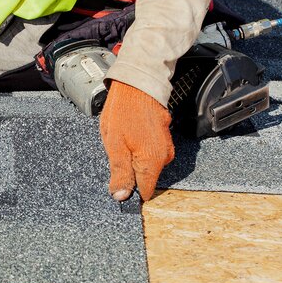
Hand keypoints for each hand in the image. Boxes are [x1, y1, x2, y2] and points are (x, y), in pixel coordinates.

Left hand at [100, 80, 174, 201]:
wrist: (137, 85)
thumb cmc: (123, 113)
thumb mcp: (114, 145)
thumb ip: (120, 173)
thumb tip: (121, 197)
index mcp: (152, 163)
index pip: (145, 191)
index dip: (130, 191)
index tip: (119, 185)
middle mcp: (164, 158)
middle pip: (145, 177)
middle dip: (130, 170)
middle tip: (117, 153)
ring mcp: (166, 147)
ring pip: (147, 164)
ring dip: (133, 157)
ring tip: (123, 140)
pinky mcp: (164, 137)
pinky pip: (150, 151)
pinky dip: (139, 147)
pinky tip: (129, 134)